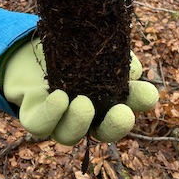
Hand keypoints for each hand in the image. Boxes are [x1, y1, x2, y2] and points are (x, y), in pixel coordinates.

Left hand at [2, 38, 158, 145]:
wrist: (31, 52)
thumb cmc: (71, 47)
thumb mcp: (93, 43)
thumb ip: (113, 54)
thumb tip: (132, 68)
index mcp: (107, 98)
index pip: (128, 103)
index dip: (140, 101)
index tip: (147, 92)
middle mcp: (86, 115)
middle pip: (104, 131)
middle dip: (116, 125)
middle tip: (123, 114)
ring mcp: (60, 120)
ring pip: (71, 134)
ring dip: (80, 121)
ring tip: (83, 102)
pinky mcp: (35, 118)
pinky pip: (42, 125)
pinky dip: (52, 114)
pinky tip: (59, 97)